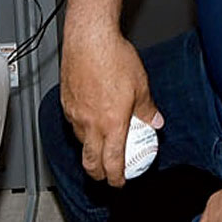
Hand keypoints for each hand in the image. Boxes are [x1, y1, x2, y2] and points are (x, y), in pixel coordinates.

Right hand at [59, 24, 158, 187]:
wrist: (89, 39)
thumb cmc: (114, 58)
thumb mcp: (141, 86)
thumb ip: (148, 109)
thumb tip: (156, 122)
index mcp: (112, 124)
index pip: (112, 163)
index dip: (116, 178)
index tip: (120, 182)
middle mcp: (90, 123)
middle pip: (90, 161)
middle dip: (98, 174)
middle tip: (106, 175)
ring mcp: (75, 114)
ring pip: (81, 142)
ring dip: (90, 149)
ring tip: (101, 145)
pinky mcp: (65, 103)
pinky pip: (73, 124)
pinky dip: (82, 128)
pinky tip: (90, 119)